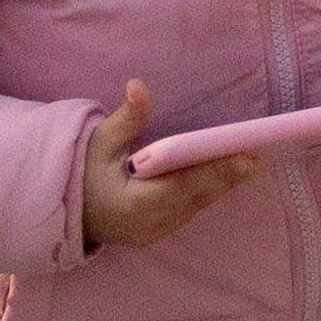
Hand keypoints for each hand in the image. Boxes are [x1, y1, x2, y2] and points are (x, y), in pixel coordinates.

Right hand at [80, 80, 258, 249]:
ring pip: (196, 206)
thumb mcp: (100, 142)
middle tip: (258, 155)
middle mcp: (148, 225)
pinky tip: (224, 176)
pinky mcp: (156, 234)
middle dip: (228, 176)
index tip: (247, 158)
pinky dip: (205, 193)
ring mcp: (153, 234)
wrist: (62, 210)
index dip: (217, 171)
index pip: (184, 185)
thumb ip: (126, 118)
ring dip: (220, 185)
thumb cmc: (81, 173)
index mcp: (133, 205)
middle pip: (197, 198)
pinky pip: (188, 211)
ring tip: (248, 162)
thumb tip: (138, 86)